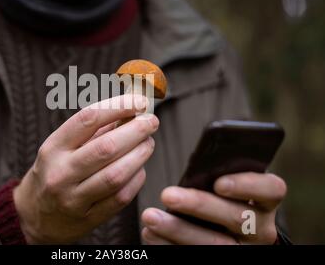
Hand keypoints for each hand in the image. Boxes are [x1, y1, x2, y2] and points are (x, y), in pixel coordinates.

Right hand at [13, 95, 159, 243]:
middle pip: (106, 147)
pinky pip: (120, 197)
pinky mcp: (87, 219)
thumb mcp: (61, 147)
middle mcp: (61, 172)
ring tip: (148, 144)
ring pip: (116, 174)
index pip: (88, 119)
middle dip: (136, 131)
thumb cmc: (53, 173)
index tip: (139, 101)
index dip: (118, 106)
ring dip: (140, 155)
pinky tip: (139, 169)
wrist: (32, 216)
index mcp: (53, 148)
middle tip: (151, 122)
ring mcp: (73, 199)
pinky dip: (136, 179)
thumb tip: (129, 111)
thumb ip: (93, 130)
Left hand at [141, 172, 286, 244]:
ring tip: (150, 216)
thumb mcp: (227, 186)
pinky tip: (151, 234)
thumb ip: (218, 175)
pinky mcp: (223, 260)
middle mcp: (261, 228)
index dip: (247, 185)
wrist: (229, 237)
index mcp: (265, 201)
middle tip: (167, 194)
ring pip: (216, 243)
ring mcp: (243, 249)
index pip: (272, 189)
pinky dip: (169, 245)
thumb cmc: (222, 199)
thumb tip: (196, 166)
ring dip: (178, 229)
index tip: (218, 182)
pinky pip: (198, 256)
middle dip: (198, 204)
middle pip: (236, 217)